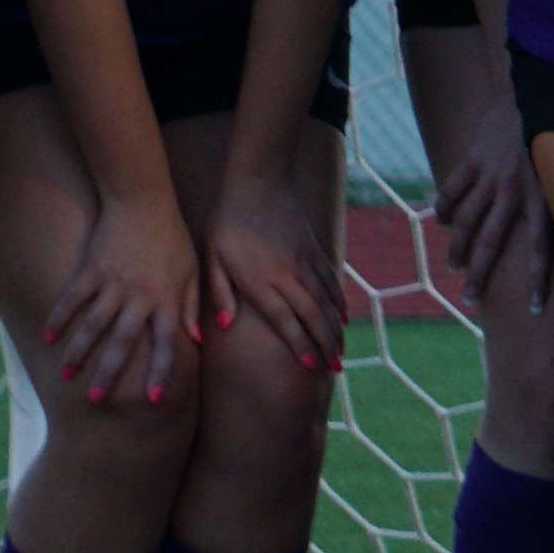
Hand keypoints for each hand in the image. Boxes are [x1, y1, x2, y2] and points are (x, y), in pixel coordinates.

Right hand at [43, 196, 209, 406]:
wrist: (142, 203)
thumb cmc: (172, 238)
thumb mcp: (191, 271)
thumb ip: (193, 306)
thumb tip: (197, 341)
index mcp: (167, 299)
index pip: (166, 344)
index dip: (160, 372)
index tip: (153, 400)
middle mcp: (140, 296)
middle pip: (123, 342)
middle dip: (110, 373)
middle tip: (97, 400)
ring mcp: (113, 284)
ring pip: (93, 326)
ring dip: (78, 353)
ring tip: (66, 376)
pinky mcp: (91, 270)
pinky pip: (72, 299)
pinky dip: (59, 318)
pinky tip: (48, 338)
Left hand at [204, 197, 347, 373]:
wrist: (258, 184)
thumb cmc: (226, 223)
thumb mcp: (211, 258)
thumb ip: (218, 293)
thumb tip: (223, 326)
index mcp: (260, 280)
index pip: (284, 319)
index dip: (298, 344)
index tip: (310, 366)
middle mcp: (287, 276)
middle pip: (311, 316)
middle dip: (325, 345)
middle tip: (334, 369)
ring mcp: (305, 263)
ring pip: (325, 302)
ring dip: (335, 329)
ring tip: (340, 352)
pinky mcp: (313, 251)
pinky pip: (330, 282)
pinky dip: (338, 302)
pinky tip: (342, 318)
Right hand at [433, 97, 550, 321]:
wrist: (541, 95)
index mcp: (543, 199)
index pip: (540, 249)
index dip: (537, 281)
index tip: (533, 309)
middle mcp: (515, 192)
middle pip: (491, 243)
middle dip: (480, 275)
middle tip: (470, 300)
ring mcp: (490, 175)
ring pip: (466, 220)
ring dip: (457, 247)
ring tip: (453, 267)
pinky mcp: (473, 159)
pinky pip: (452, 190)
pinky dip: (445, 207)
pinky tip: (441, 220)